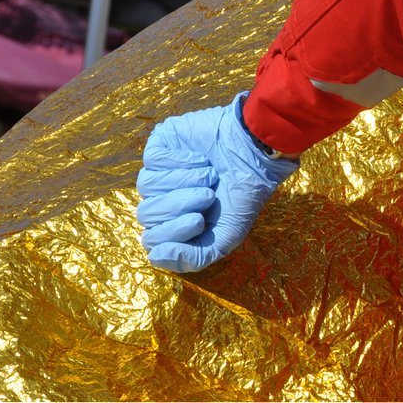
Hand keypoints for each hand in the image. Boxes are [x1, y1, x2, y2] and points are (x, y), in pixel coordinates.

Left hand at [135, 93, 297, 272]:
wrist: (257, 157)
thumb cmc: (243, 196)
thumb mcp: (226, 237)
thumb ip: (194, 258)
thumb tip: (154, 256)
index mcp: (174, 223)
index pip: (151, 239)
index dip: (172, 232)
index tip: (199, 221)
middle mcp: (163, 198)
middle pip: (146, 213)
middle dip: (179, 205)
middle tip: (208, 196)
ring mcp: (159, 170)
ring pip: (147, 186)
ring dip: (183, 182)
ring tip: (209, 175)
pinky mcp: (161, 144)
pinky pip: (153, 159)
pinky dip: (180, 162)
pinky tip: (201, 159)